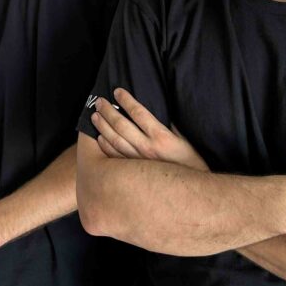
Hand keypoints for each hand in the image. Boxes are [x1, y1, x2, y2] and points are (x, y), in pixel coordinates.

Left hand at [91, 87, 208, 170]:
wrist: (190, 194)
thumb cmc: (191, 164)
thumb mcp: (184, 141)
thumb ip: (170, 126)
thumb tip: (159, 111)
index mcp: (161, 137)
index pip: (138, 113)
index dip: (126, 100)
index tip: (117, 92)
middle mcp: (147, 148)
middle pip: (121, 125)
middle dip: (108, 111)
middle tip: (99, 102)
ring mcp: (138, 161)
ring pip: (114, 140)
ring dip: (103, 126)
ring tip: (95, 116)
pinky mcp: (133, 172)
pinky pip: (114, 157)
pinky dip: (105, 146)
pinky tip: (99, 137)